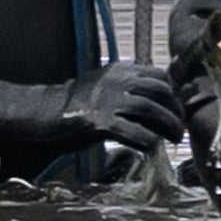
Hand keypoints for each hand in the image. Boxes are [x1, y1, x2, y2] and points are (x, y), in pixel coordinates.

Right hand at [0, 64, 185, 153]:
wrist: (42, 113)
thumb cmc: (76, 106)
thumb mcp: (105, 90)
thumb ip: (129, 93)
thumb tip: (159, 109)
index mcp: (120, 70)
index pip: (159, 76)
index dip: (174, 94)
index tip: (178, 110)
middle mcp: (117, 80)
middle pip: (160, 91)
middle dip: (176, 110)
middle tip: (179, 128)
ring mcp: (107, 100)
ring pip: (151, 109)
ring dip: (168, 126)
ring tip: (173, 139)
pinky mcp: (99, 121)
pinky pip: (134, 131)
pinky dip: (148, 141)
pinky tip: (152, 149)